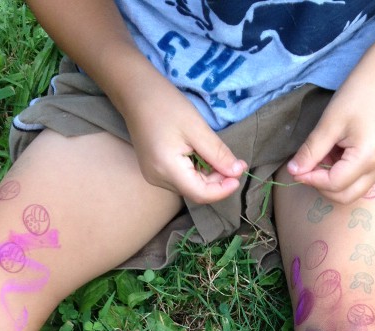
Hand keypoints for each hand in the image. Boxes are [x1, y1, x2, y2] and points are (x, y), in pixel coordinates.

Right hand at [116, 71, 246, 204]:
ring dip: (208, 177)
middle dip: (218, 181)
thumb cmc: (165, 104)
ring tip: (219, 157)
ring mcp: (154, 176)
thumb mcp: (197, 128)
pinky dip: (196, 172)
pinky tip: (202, 156)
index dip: (222, 190)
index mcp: (166, 169)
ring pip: (189, 186)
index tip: (240, 175)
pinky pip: (181, 178)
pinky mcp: (154, 170)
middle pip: (195, 191)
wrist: (135, 92)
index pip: (200, 194)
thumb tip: (237, 172)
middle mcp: (158, 179)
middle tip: (235, 162)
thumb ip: (218, 154)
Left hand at [287, 65, 374, 203]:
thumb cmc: (358, 95)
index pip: (334, 184)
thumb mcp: (329, 123)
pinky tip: (335, 154)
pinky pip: (358, 180)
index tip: (296, 169)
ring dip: (331, 181)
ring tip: (323, 156)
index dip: (311, 179)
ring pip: (351, 191)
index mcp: (368, 158)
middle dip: (321, 186)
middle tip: (307, 168)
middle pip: (344, 196)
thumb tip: (293, 171)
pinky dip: (342, 175)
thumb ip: (311, 151)